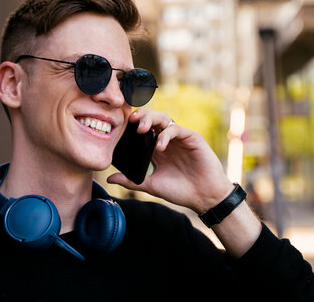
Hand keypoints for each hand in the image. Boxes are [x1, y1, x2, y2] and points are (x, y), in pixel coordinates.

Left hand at [107, 108, 233, 213]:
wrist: (204, 197)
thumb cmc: (180, 191)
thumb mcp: (151, 186)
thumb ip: (131, 181)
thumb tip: (109, 179)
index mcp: (157, 148)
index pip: (143, 130)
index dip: (132, 125)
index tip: (120, 126)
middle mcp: (167, 140)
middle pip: (152, 119)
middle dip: (141, 116)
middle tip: (131, 121)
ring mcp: (179, 138)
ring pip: (164, 118)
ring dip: (151, 120)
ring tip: (142, 129)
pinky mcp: (192, 138)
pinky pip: (176, 129)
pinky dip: (166, 135)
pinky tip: (159, 147)